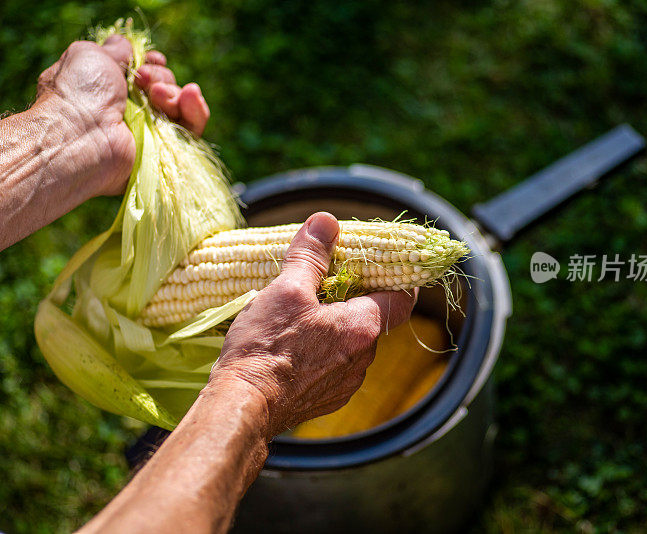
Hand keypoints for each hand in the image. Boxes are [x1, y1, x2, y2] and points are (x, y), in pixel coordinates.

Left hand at [33, 35, 210, 196]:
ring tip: (160, 94)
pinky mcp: (164, 151)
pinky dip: (196, 111)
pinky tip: (191, 96)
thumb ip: (114, 49)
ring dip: (175, 93)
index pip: (144, 72)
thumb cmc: (79, 94)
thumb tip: (126, 43)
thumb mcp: (90, 55)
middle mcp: (130, 110)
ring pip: (179, 106)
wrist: (81, 138)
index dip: (152, 63)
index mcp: (109, 87)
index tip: (151, 59)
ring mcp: (147, 132)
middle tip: (143, 80)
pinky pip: (191, 129)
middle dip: (159, 77)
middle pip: (164, 86)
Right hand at [208, 212, 416, 439]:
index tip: (385, 265)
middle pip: (372, 318)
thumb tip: (327, 222)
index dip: (398, 279)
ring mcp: (346, 383)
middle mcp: (364, 359)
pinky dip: (322, 351)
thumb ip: (311, 255)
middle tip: (325, 281)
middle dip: (353, 298)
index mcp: (362, 328)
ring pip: (351, 343)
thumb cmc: (266, 347)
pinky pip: (334, 366)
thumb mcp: (287, 290)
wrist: (243, 406)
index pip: (403, 298)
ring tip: (301, 314)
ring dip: (335, 326)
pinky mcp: (327, 399)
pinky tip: (293, 345)